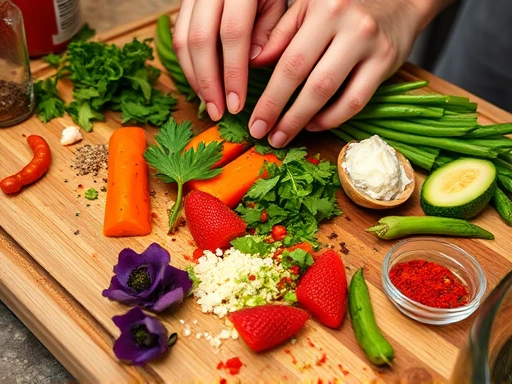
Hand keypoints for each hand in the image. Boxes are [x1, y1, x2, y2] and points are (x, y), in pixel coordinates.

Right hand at [173, 0, 286, 120]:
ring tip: (209, 104)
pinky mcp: (184, 3)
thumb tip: (253, 63)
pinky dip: (188, 65)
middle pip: (200, 40)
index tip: (237, 105)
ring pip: (183, 39)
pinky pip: (179, 36)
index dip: (233, 73)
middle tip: (218, 113)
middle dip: (208, 82)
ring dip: (194, 78)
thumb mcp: (281, 1)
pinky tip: (202, 85)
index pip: (233, 33)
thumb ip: (271, 30)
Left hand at [248, 0, 448, 146]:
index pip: (290, 62)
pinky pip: (356, 101)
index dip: (270, 98)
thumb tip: (254, 63)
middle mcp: (349, 24)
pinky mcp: (386, 62)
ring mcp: (370, 44)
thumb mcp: (308, 8)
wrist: (398, 0)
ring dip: (304, 121)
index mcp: (324, 8)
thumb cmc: (344, 6)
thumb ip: (281, 34)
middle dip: (285, 116)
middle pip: (310, 82)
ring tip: (286, 135)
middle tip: (268, 137)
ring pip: (332, 93)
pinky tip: (314, 123)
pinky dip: (332, 118)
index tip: (255, 122)